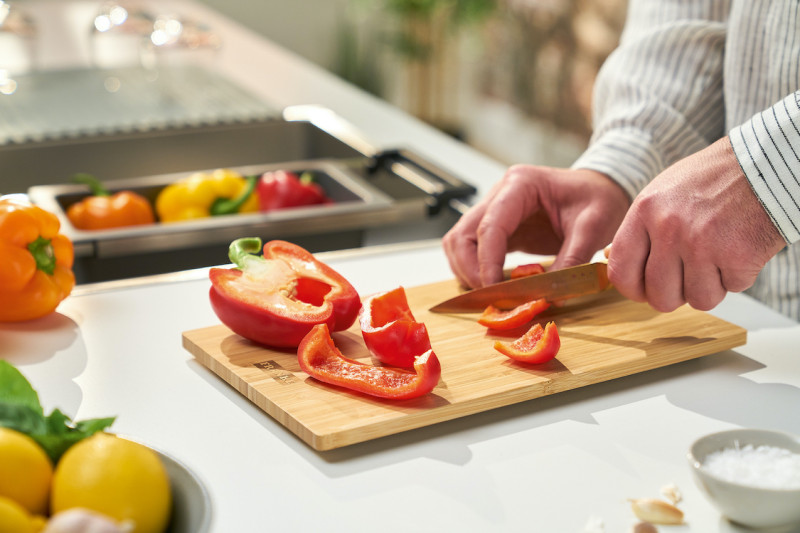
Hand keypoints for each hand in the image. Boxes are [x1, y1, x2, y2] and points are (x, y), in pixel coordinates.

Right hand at [442, 165, 629, 287]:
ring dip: (466, 270)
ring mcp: (495, 209)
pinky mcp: (499, 227)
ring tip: (490, 293)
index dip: (487, 262)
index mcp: (520, 184)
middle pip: (463, 234)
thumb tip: (551, 295)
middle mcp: (500, 194)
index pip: (490, 226)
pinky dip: (474, 269)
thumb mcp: (593, 227)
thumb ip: (571, 259)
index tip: (496, 290)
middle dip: (471, 269)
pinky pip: (472, 249)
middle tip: (492, 296)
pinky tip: (493, 285)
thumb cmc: (599, 198)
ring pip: (459, 242)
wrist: (602, 189)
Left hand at [609, 136, 785, 311]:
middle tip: (687, 277)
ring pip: (697, 299)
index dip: (632, 290)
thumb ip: (639, 228)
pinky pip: (731, 288)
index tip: (643, 290)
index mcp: (644, 211)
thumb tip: (617, 259)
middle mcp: (669, 229)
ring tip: (716, 256)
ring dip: (710, 285)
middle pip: (659, 297)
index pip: (620, 271)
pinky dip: (737, 275)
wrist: (764, 164)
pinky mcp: (737, 256)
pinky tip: (738, 248)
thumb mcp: (661, 193)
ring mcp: (703, 244)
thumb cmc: (712, 179)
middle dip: (675, 295)